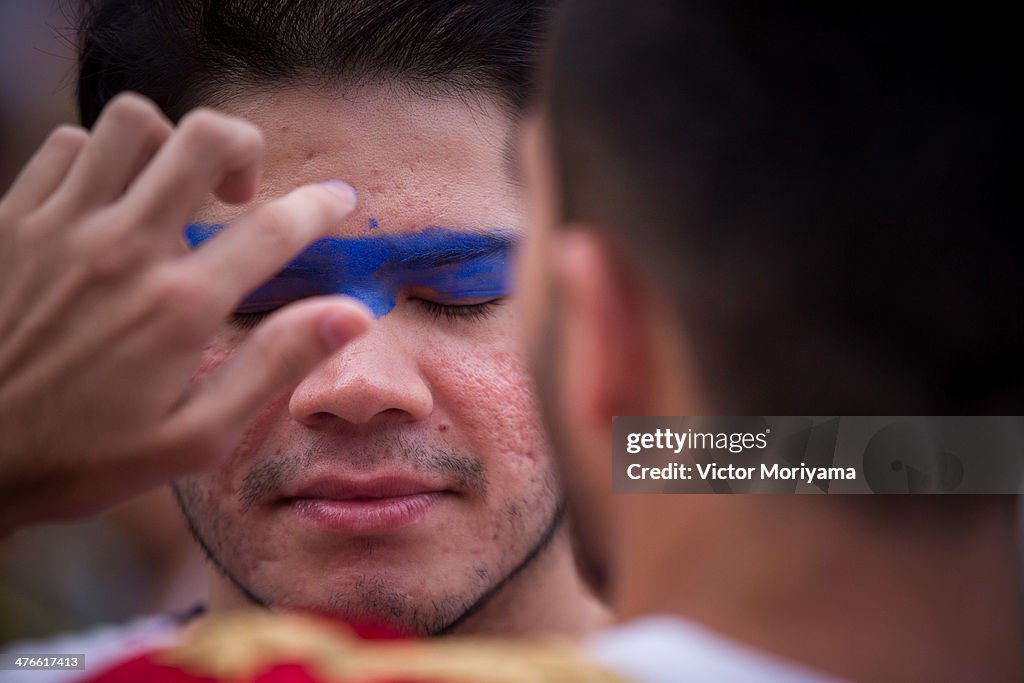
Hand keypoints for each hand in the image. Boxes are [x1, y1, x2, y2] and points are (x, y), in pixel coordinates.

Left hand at [0, 93, 369, 531]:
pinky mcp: (10, 220)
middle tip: (242, 192)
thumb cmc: (84, 459)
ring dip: (167, 146)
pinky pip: (67, 146)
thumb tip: (350, 317)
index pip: (275, 227)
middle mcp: (124, 250)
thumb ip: (275, 366)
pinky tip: (107, 203)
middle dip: (244, 148)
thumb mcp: (197, 438)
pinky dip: (99, 159)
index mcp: (180, 307)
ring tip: (171, 190)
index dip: (321, 205)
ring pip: (132, 124)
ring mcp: (61, 227)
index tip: (337, 201)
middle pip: (205, 139)